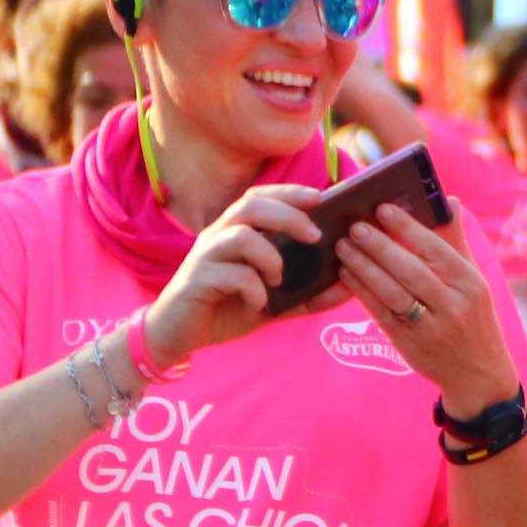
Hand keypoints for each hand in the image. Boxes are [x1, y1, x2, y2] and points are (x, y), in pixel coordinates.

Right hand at [144, 184, 331, 363]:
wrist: (179, 334)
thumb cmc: (226, 309)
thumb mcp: (274, 303)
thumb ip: (308, 296)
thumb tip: (347, 289)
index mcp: (235, 233)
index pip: (259, 197)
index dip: (288, 192)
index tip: (321, 196)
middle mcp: (218, 237)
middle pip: (251, 205)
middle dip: (289, 216)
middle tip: (315, 236)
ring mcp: (205, 256)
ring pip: (241, 236)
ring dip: (271, 257)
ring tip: (278, 280)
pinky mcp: (196, 280)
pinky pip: (232, 274)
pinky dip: (255, 290)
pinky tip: (258, 304)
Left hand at [339, 206, 524, 417]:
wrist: (479, 374)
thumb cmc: (473, 319)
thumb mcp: (475, 282)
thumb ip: (457, 243)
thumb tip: (449, 201)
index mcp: (471, 284)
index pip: (437, 250)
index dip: (407, 229)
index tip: (382, 208)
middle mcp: (454, 305)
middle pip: (411, 270)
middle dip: (379, 246)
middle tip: (354, 227)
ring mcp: (432, 327)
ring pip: (392, 291)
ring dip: (364, 267)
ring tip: (343, 247)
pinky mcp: (410, 343)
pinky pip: (380, 312)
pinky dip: (361, 291)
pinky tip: (346, 274)